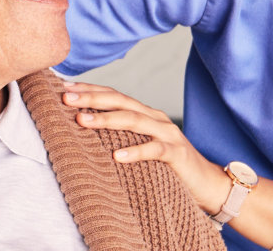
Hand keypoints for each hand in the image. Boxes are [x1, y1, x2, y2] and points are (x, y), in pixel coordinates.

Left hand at [60, 82, 230, 212]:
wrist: (208, 184)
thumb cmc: (167, 166)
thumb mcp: (141, 146)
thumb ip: (121, 136)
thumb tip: (85, 131)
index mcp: (144, 114)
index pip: (114, 95)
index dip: (90, 90)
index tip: (64, 89)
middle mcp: (155, 118)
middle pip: (121, 102)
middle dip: (92, 98)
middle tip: (66, 99)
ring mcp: (167, 134)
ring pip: (134, 120)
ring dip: (107, 119)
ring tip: (83, 121)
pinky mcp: (177, 154)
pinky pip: (154, 150)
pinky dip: (136, 151)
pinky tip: (117, 156)